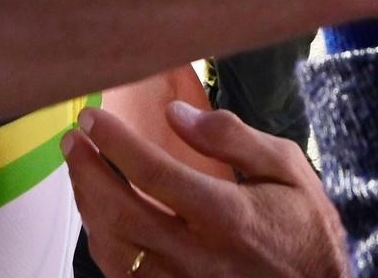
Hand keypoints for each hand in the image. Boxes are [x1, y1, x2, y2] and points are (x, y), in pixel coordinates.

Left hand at [66, 102, 348, 277]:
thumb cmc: (304, 227)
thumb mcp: (287, 168)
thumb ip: (231, 138)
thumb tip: (175, 114)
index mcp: (227, 215)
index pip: (153, 173)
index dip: (115, 143)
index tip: (93, 120)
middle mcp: (198, 255)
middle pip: (120, 214)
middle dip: (86, 173)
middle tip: (73, 142)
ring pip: (113, 251)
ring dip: (88, 207)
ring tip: (81, 172)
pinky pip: (124, 276)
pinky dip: (104, 244)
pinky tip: (101, 216)